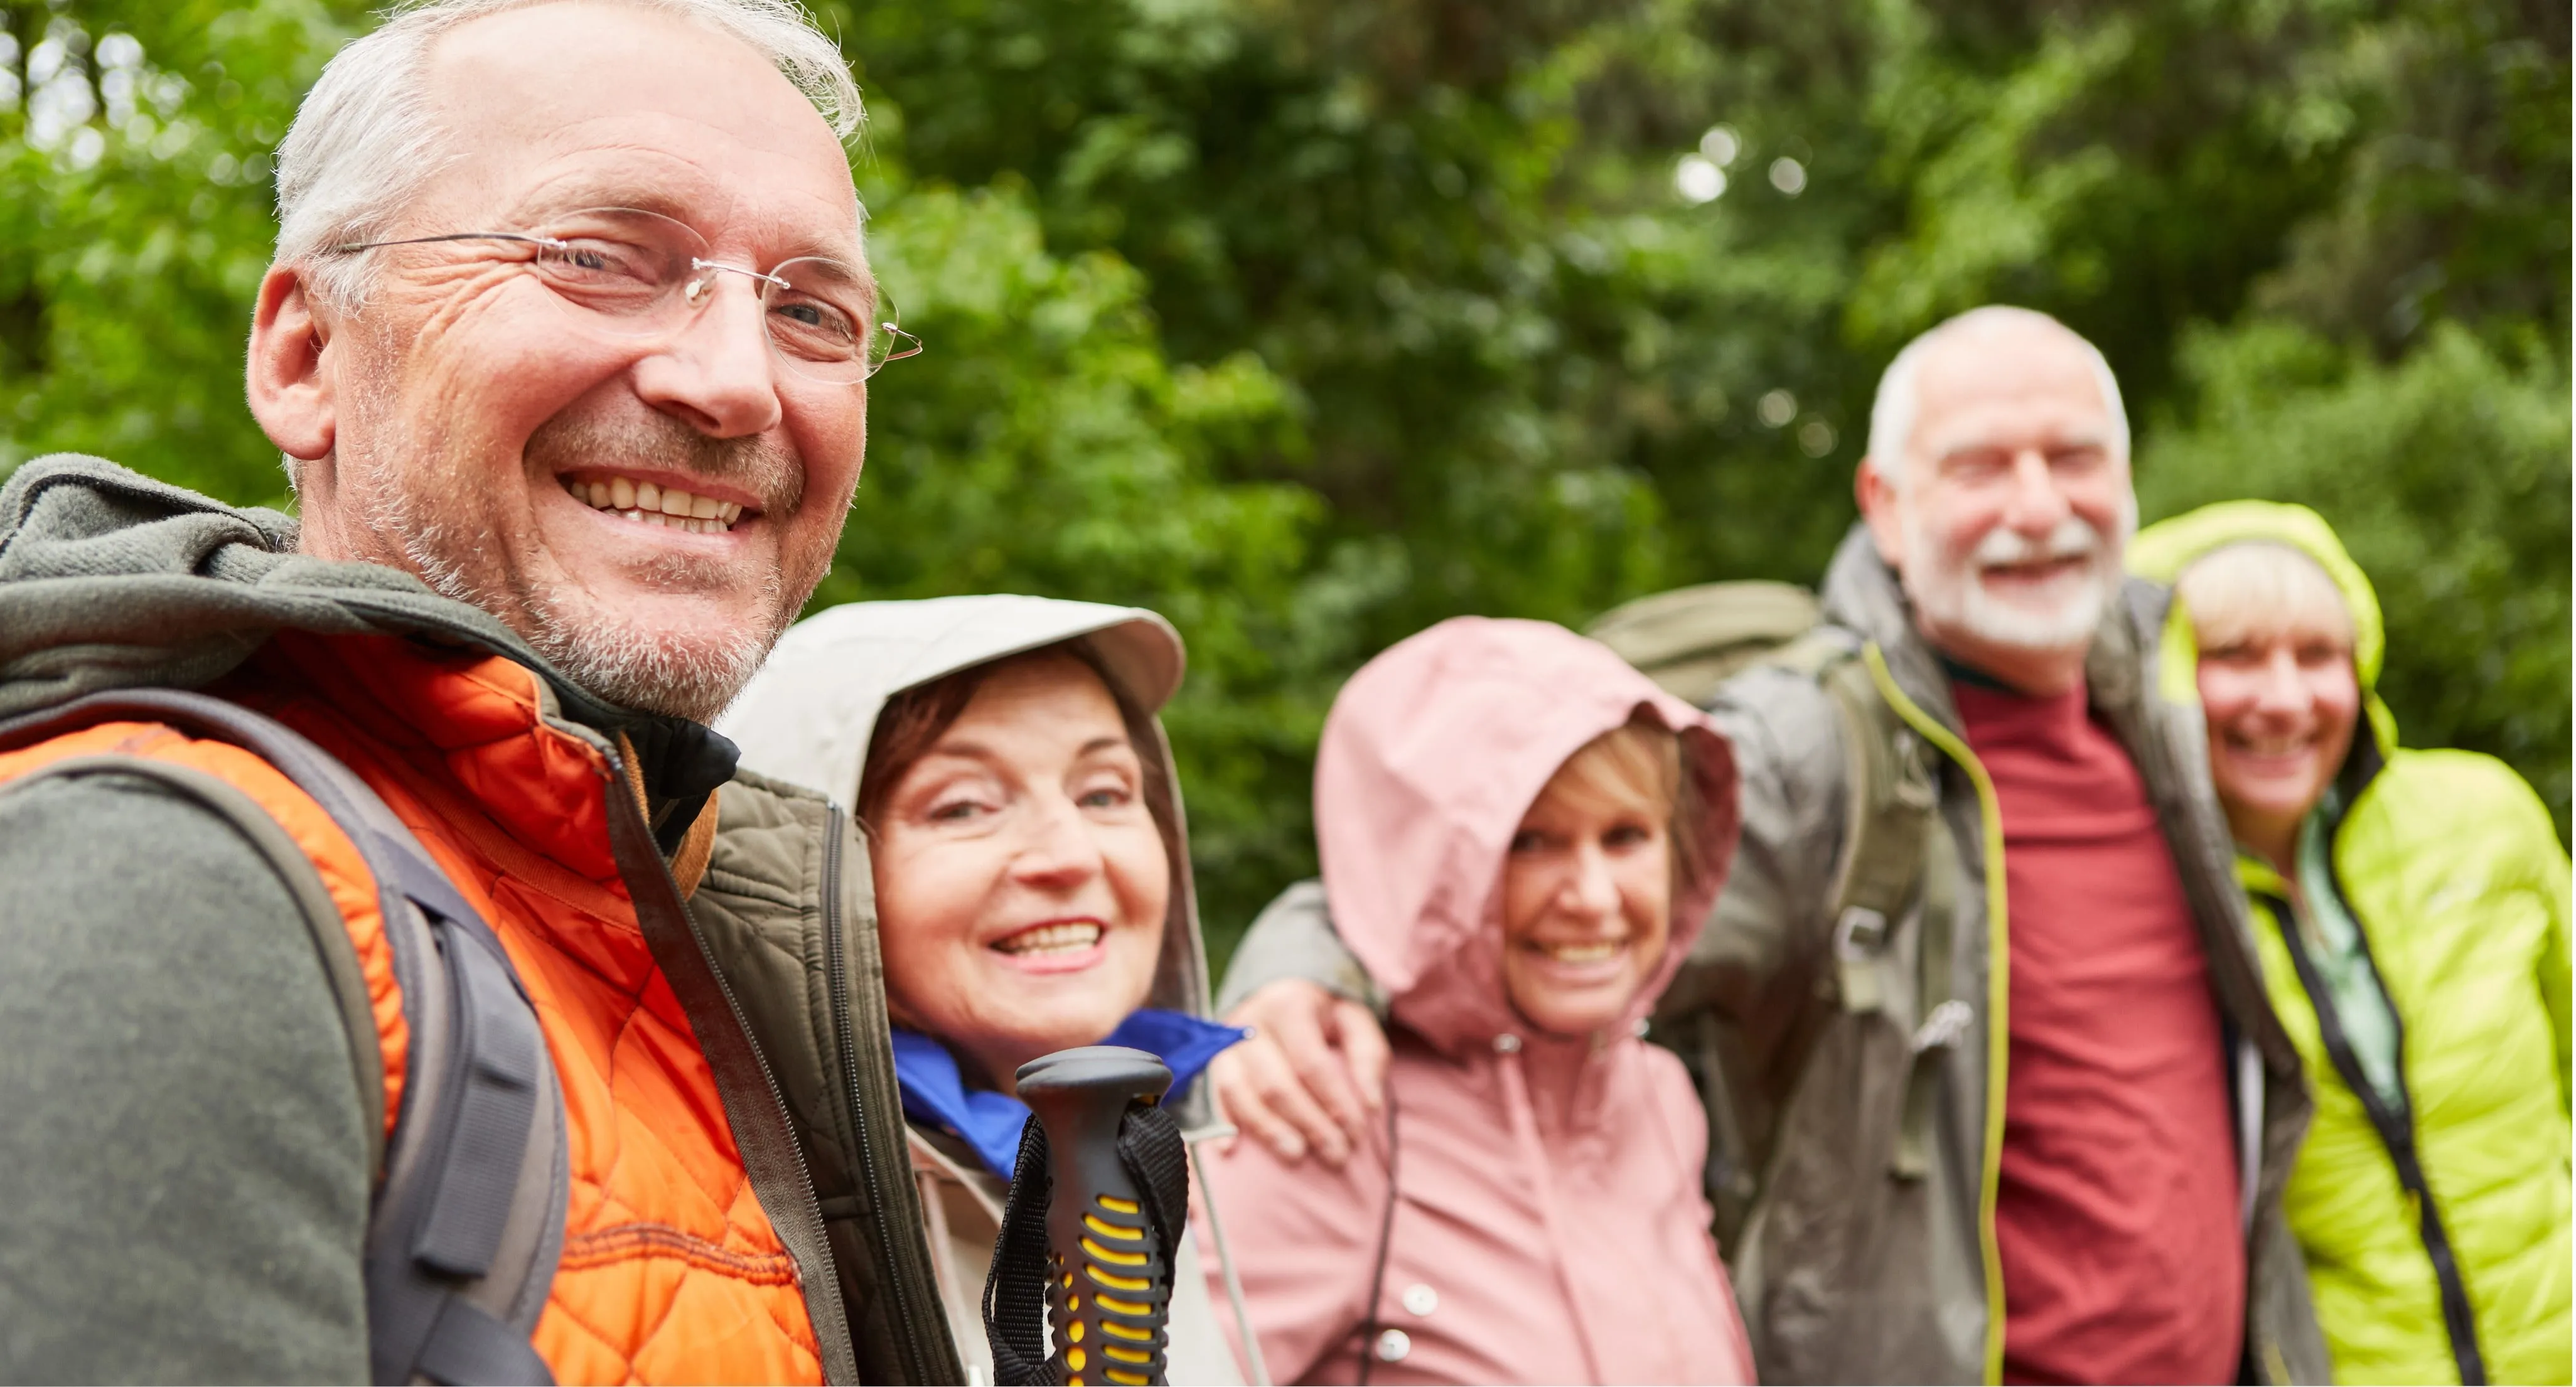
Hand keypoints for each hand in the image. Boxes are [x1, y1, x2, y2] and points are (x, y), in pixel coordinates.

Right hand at [1210, 979, 1388, 1168]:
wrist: (1280, 991)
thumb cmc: (1325, 1014)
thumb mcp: (1356, 1021)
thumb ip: (1368, 1058)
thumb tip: (1371, 1105)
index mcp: (1289, 1005)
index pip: (1311, 1063)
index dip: (1334, 1103)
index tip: (1357, 1134)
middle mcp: (1251, 1022)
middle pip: (1276, 1084)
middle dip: (1308, 1124)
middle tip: (1336, 1156)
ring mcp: (1226, 1043)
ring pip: (1241, 1093)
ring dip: (1269, 1130)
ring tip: (1297, 1156)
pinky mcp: (1214, 1061)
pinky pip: (1213, 1095)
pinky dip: (1221, 1123)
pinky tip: (1229, 1150)